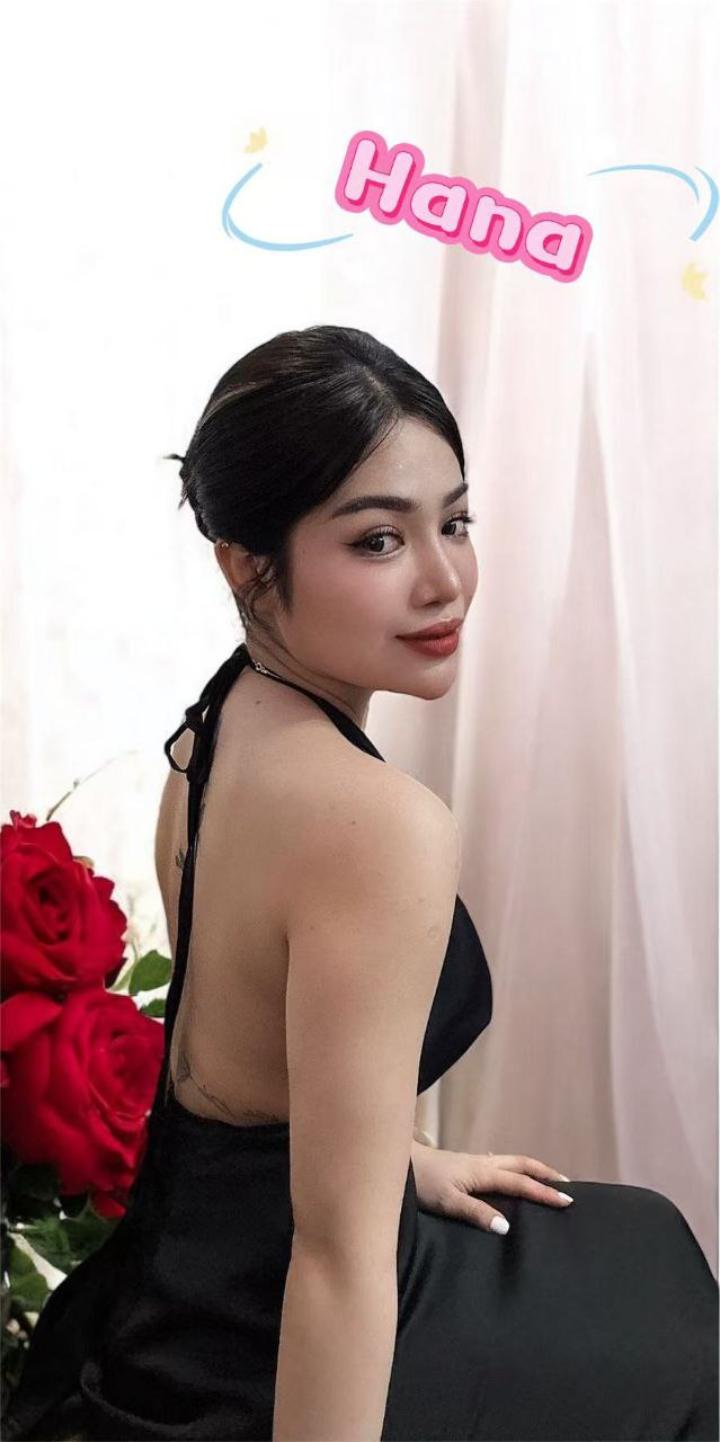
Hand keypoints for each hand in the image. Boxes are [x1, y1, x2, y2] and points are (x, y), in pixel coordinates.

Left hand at [410, 1144, 573, 1234]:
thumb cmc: (421, 1182)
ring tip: (548, 1180)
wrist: (398, 1159)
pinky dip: (515, 1170)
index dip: (545, 1193)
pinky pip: (499, 1164)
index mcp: (483, 1172)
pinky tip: (509, 1175)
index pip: (521, 1183)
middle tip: (568, 1186)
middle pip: (522, 1164)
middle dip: (546, 1174)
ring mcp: (474, 1162)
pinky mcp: (465, 1165)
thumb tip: (506, 1227)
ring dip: (533, 1170)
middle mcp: (483, 1163)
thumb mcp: (447, 1202)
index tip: (568, 1202)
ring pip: (512, 1162)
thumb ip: (475, 1213)